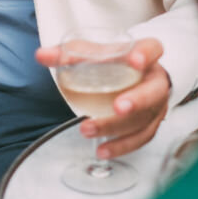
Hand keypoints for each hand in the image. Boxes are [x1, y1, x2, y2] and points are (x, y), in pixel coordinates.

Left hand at [37, 36, 169, 158]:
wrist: (132, 75)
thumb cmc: (113, 60)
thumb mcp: (94, 52)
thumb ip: (68, 54)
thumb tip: (41, 55)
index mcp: (146, 54)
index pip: (152, 49)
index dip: (146, 55)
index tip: (134, 60)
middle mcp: (156, 80)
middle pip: (153, 92)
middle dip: (137, 100)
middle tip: (117, 106)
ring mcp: (156, 105)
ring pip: (143, 120)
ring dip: (116, 127)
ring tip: (88, 129)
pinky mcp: (150, 124)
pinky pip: (139, 138)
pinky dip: (120, 146)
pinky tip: (101, 149)